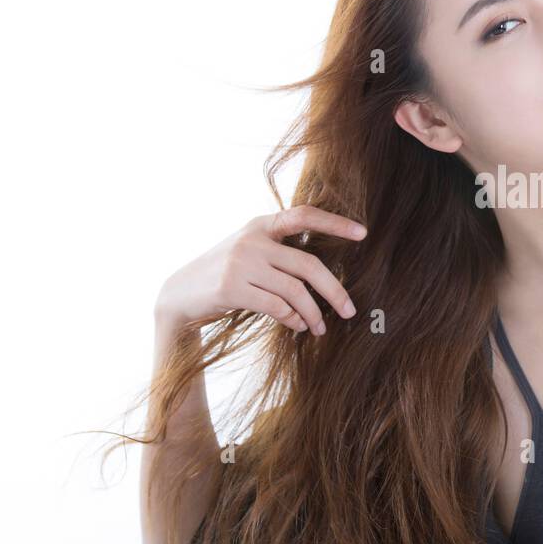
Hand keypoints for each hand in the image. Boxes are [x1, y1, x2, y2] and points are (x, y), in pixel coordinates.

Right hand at [155, 205, 366, 335]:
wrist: (179, 294)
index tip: (363, 233)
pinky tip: (299, 326)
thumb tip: (325, 276)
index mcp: (261, 224)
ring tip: (320, 327)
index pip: (304, 215)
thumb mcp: (250, 251)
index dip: (335, 222)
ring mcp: (241, 263)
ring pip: (295, 291)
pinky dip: (293, 319)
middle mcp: (253, 239)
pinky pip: (276, 307)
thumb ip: (280, 253)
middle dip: (335, 290)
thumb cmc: (225, 274)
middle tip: (350, 310)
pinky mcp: (231, 288)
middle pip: (308, 265)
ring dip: (314, 313)